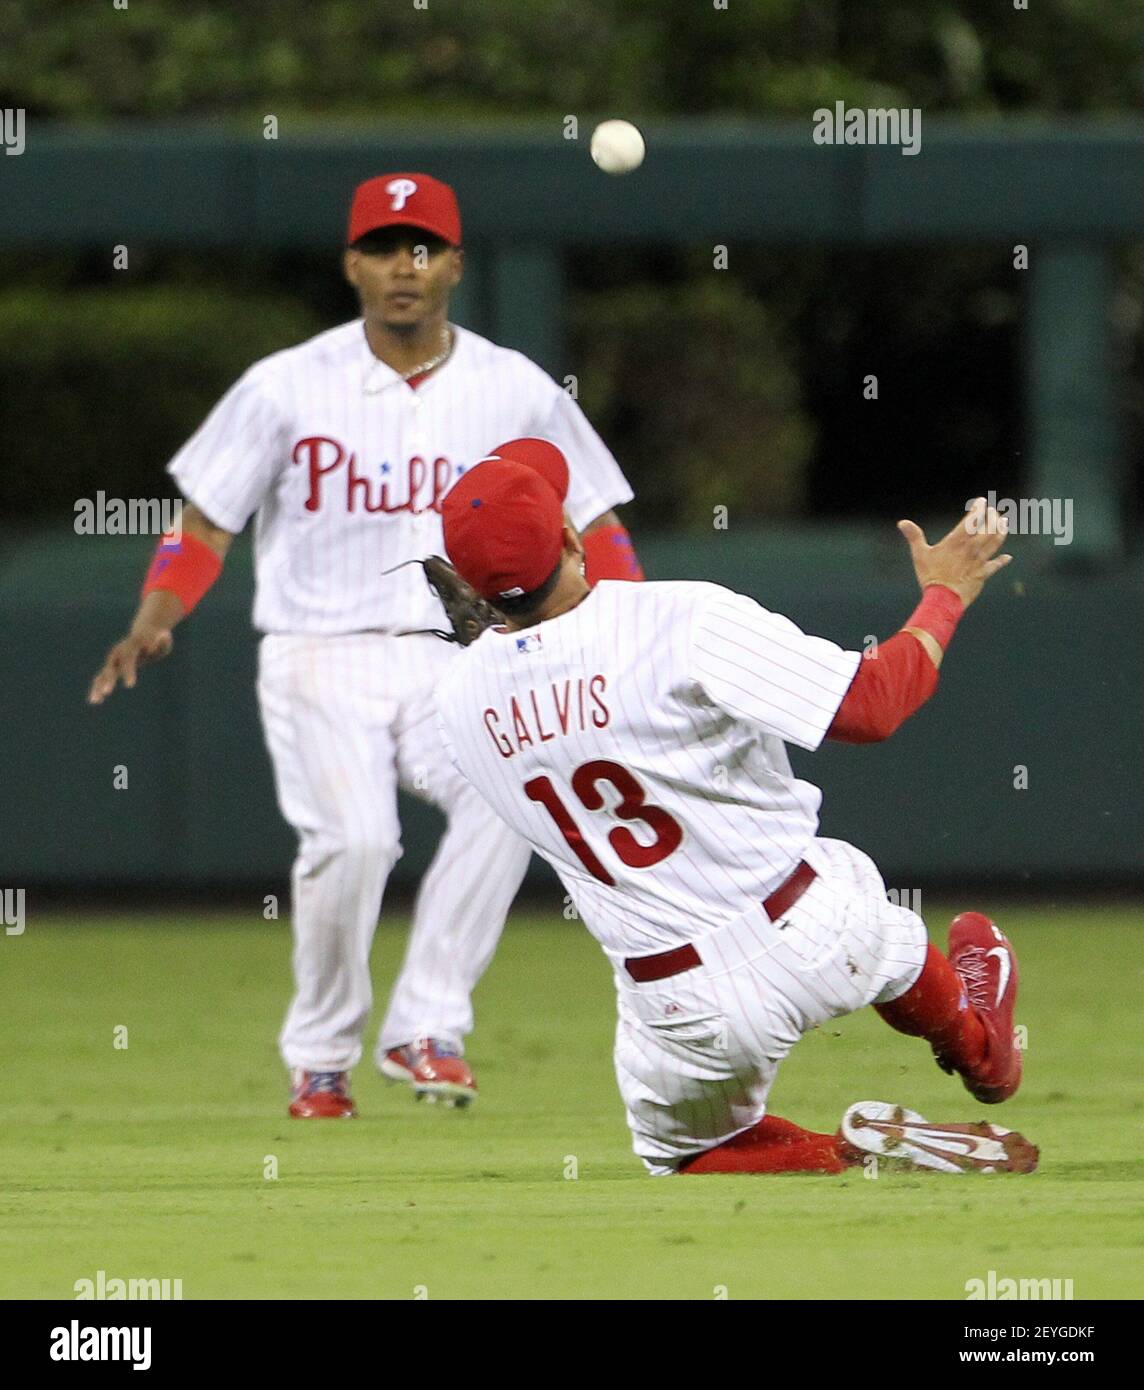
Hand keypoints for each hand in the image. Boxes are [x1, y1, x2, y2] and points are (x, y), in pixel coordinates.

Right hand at [88, 626, 173, 704]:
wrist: (144, 631)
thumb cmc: (158, 638)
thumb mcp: (163, 639)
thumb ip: (161, 641)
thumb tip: (156, 643)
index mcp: (131, 647)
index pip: (128, 660)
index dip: (128, 672)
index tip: (130, 686)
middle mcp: (118, 653)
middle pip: (112, 667)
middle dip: (109, 679)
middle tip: (107, 692)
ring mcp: (114, 659)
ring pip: (104, 673)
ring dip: (99, 686)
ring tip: (95, 700)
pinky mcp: (112, 666)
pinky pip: (103, 677)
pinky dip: (98, 687)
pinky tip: (95, 700)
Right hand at [897, 498, 1011, 608]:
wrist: (943, 599)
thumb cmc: (930, 576)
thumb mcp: (919, 554)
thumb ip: (914, 536)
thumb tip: (902, 522)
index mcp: (957, 542)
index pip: (972, 520)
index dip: (978, 509)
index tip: (981, 501)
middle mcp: (971, 549)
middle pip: (988, 529)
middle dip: (993, 517)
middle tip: (993, 512)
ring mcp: (979, 561)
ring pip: (995, 543)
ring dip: (1001, 532)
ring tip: (1004, 524)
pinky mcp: (982, 574)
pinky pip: (995, 565)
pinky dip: (1002, 561)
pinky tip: (1007, 557)